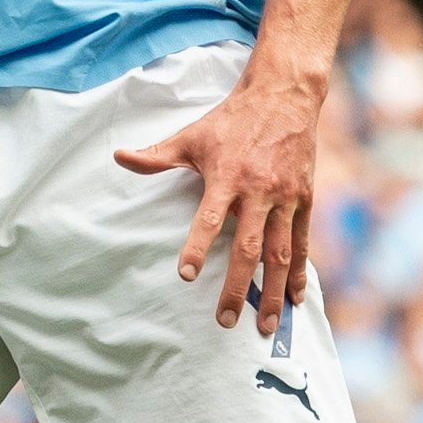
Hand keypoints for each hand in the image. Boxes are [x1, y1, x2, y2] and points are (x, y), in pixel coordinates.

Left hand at [114, 71, 320, 335]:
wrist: (283, 96)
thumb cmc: (230, 119)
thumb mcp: (191, 135)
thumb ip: (157, 155)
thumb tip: (118, 157)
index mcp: (226, 176)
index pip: (210, 218)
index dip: (198, 246)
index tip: (186, 275)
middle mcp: (258, 190)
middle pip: (249, 247)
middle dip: (237, 287)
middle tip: (225, 321)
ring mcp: (284, 197)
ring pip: (279, 253)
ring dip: (272, 291)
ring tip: (262, 326)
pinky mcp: (304, 199)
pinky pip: (301, 243)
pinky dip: (298, 273)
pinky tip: (294, 299)